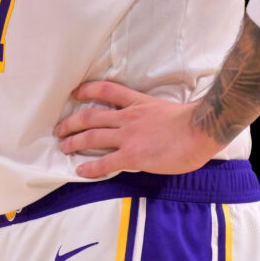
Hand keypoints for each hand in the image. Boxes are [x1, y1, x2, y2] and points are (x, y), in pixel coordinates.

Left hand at [54, 80, 224, 178]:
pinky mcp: (132, 155)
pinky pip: (105, 162)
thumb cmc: (192, 122)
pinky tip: (80, 170)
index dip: (88, 90)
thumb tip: (151, 125)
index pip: (107, 90)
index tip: (76, 93)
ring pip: (92, 136)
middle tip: (59, 128)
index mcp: (138, 103)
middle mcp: (128, 117)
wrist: (200, 130)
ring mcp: (128, 136)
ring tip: (63, 146)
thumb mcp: (166, 109)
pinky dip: (90, 166)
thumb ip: (152, 115)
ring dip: (74, 142)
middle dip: (71, 122)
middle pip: (91, 116)